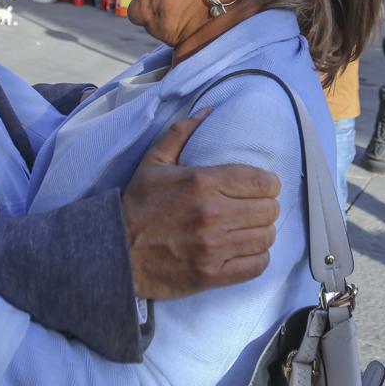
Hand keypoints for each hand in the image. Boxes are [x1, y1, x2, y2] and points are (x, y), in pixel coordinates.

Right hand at [121, 111, 281, 299]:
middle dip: (265, 207)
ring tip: (249, 229)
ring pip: (266, 237)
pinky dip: (257, 257)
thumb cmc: (137, 206)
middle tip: (252, 209)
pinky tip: (245, 250)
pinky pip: (257, 265)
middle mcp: (213, 214)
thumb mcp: (153, 162)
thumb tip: (208, 111)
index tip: (260, 187)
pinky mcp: (213, 274)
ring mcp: (214, 247)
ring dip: (261, 232)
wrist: (115, 252)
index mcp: (202, 182)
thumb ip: (181, 133)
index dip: (267, 184)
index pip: (263, 181)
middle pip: (269, 210)